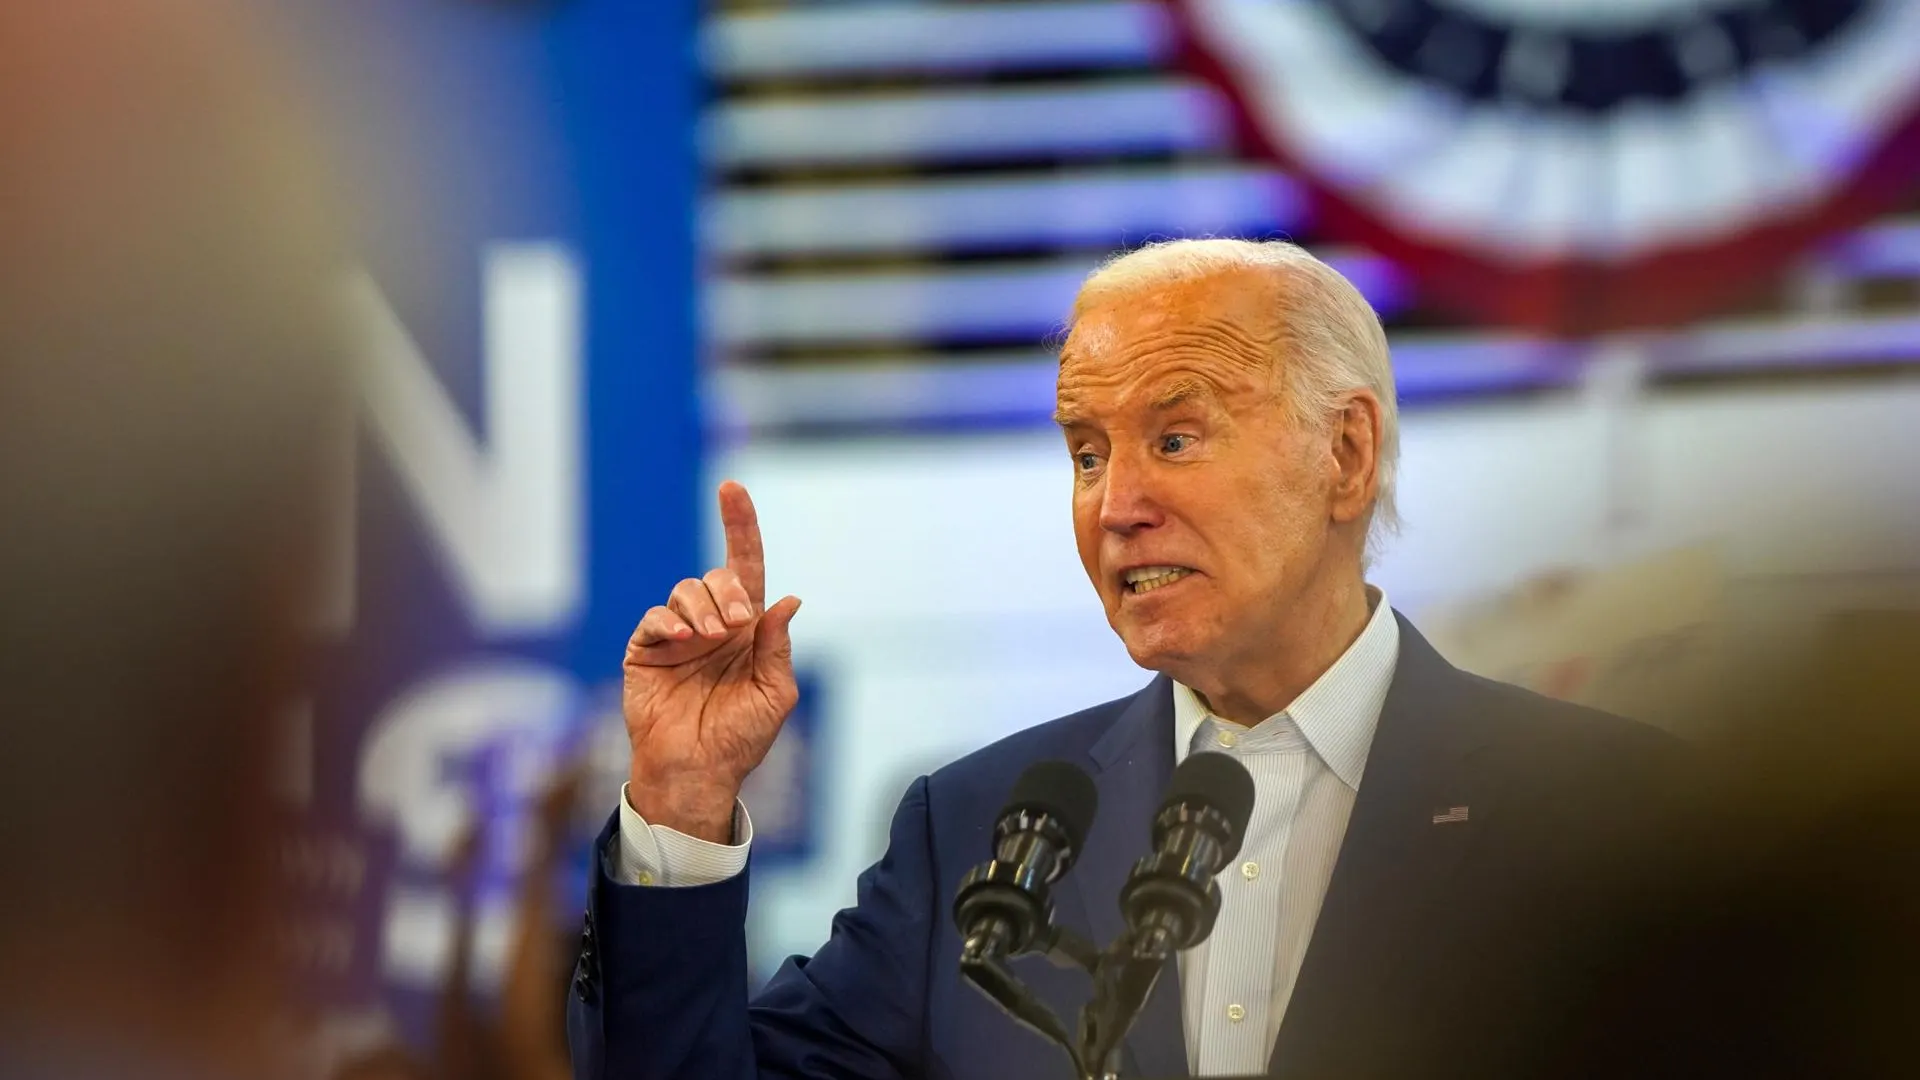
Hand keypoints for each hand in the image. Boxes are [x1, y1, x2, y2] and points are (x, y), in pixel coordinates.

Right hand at [622, 481, 800, 842]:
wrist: (698, 772)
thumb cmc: (740, 739)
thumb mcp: (774, 693)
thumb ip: (777, 646)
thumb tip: (788, 598)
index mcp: (746, 630)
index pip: (745, 567)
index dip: (740, 526)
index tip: (731, 489)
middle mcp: (711, 624)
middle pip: (716, 576)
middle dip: (727, 591)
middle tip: (734, 626)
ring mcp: (678, 637)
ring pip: (684, 591)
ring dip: (700, 608)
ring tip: (707, 639)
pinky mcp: (646, 652)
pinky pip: (654, 619)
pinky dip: (668, 622)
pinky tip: (681, 640)